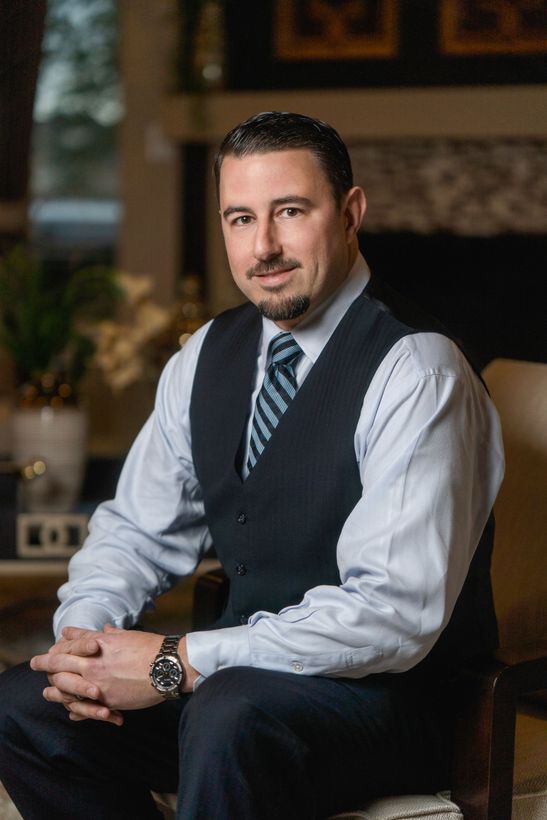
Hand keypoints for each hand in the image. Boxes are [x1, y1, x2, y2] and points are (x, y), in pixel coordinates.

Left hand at [31, 626, 198, 723]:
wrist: (168, 667)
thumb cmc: (151, 648)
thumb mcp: (127, 636)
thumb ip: (108, 634)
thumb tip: (100, 629)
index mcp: (99, 644)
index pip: (70, 644)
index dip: (57, 646)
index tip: (50, 648)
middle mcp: (94, 663)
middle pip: (60, 662)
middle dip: (44, 663)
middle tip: (35, 663)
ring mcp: (98, 683)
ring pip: (65, 687)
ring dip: (54, 689)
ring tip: (47, 691)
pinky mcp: (106, 701)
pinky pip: (83, 707)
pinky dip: (74, 709)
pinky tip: (70, 710)